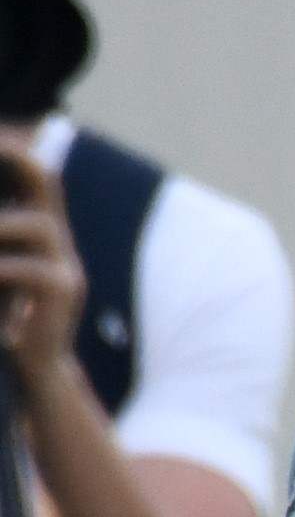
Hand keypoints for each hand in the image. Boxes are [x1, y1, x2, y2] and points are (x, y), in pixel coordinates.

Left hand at [0, 145, 69, 401]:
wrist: (38, 364)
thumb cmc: (8, 316)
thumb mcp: (1, 271)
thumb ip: (2, 240)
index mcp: (43, 232)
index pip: (38, 177)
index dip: (16, 152)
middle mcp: (59, 241)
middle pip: (47, 182)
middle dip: (17, 159)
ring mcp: (67, 265)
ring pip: (37, 224)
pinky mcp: (64, 291)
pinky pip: (26, 268)